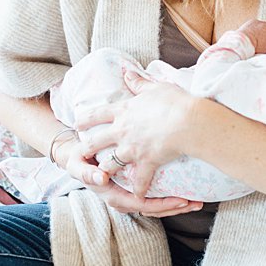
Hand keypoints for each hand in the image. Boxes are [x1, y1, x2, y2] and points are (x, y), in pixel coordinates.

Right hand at [52, 125, 200, 216]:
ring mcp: (130, 197)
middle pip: (154, 210)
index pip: (143, 205)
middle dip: (176, 208)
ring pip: (157, 207)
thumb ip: (86, 173)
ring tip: (198, 202)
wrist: (78, 158)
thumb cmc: (80, 160)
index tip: (181, 200)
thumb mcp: (77, 165)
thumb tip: (100, 179)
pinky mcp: (136, 191)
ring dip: (177, 205)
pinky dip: (172, 198)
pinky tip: (188, 194)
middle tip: (197, 203)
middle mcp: (123, 200)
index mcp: (113, 195)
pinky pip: (156, 199)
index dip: (163, 204)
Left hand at [74, 69, 203, 216]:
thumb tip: (127, 71)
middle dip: (86, 148)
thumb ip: (139, 82)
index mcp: (124, 111)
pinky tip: (137, 194)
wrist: (188, 121)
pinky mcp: (146, 162)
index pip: (98, 114)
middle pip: (96, 142)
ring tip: (102, 177)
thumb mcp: (156, 87)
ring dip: (106, 171)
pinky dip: (138, 188)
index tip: (77, 124)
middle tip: (80, 153)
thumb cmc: (175, 101)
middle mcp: (122, 131)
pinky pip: (139, 179)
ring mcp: (132, 149)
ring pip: (110, 163)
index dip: (86, 119)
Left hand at [237, 18, 265, 53]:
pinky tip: (249, 33)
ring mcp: (260, 23)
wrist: (243, 43)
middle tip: (261, 41)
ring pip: (262, 26)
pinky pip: (254, 24)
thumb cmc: (254, 49)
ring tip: (254, 37)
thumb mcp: (264, 52)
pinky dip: (252, 27)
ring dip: (260, 30)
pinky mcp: (252, 21)